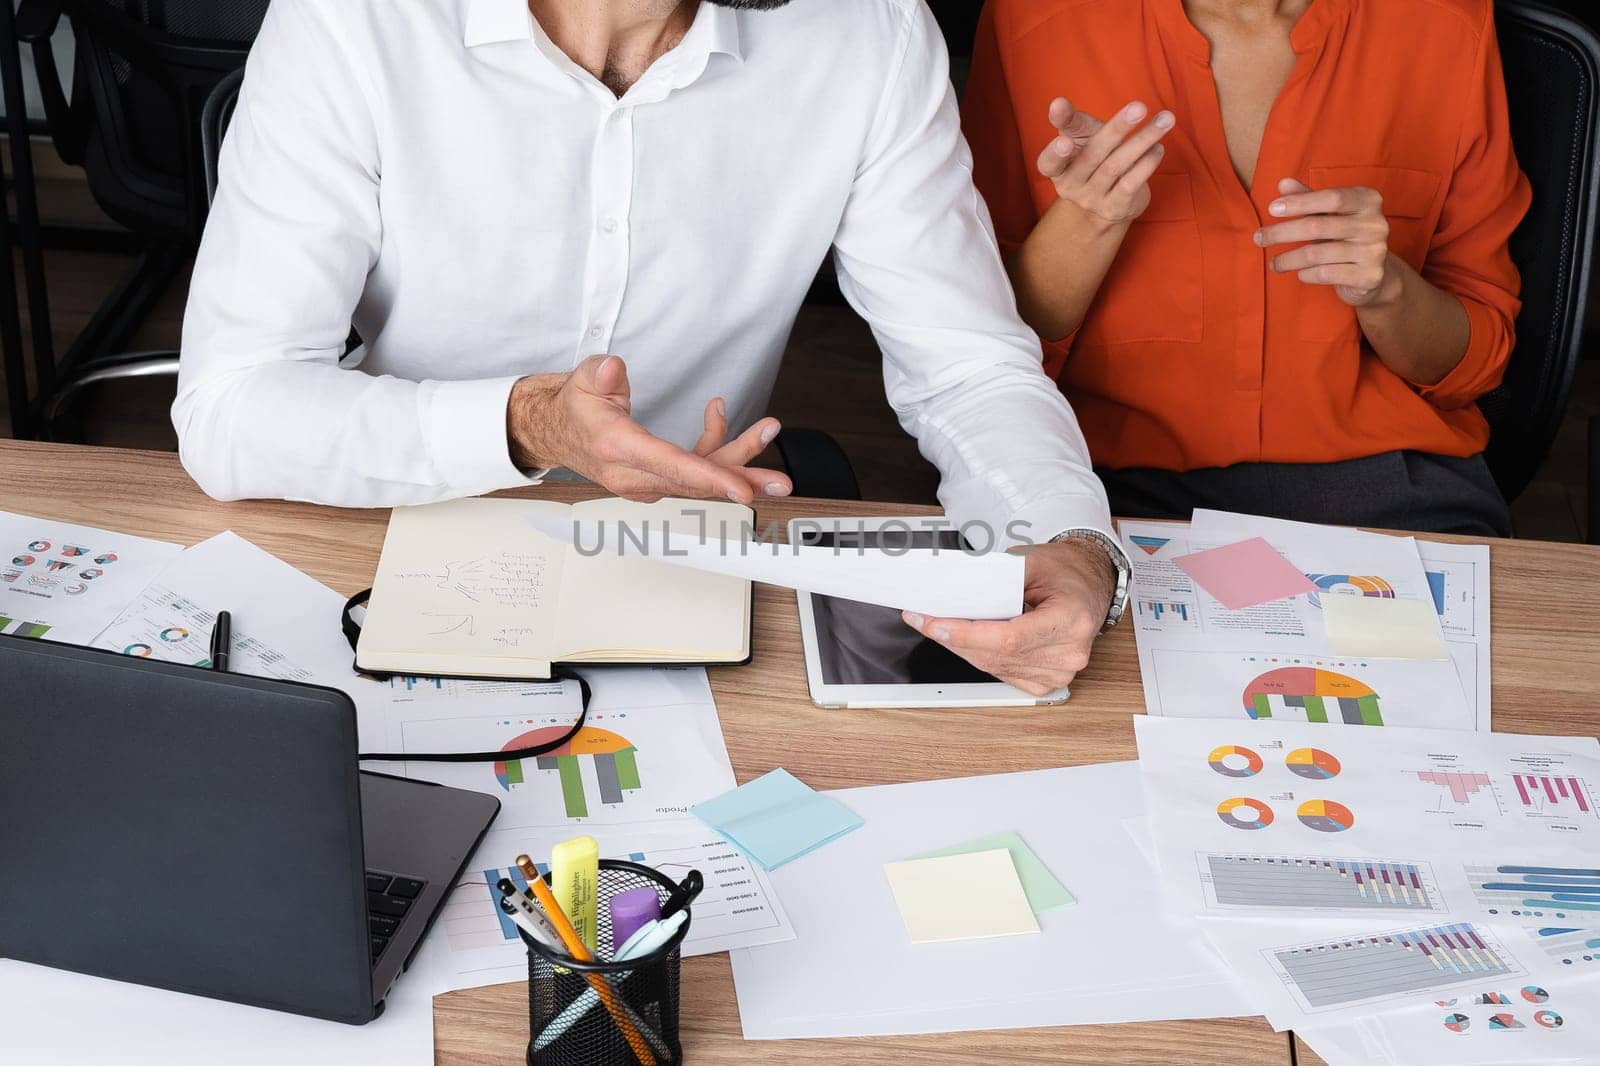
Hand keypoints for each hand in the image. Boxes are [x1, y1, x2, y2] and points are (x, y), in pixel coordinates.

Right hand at [507, 354, 792, 503]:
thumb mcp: (581, 380)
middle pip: (696, 481)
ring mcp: (646, 481)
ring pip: (700, 477)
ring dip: (738, 456)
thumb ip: (600, 374)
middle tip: (781, 480)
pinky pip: (693, 468)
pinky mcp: (655, 480)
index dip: (711, 478)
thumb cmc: (574, 407)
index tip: (743, 490)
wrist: (555, 430)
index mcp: (618, 449)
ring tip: (768, 429)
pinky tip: (718, 415)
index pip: (671, 467)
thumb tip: (615, 370)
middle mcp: (633, 474)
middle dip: (742, 477)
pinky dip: (713, 444)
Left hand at [899, 539, 1115, 696]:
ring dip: (961, 647)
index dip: (967, 634)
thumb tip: (955, 591)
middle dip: (952, 637)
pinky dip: (979, 656)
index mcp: (1071, 620)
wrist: (1089, 586)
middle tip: (921, 618)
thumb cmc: (1066, 572)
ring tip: (938, 625)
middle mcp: (1068, 652)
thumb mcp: (1034, 560)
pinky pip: (1001, 673)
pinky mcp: (1046, 682)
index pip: (1010, 638)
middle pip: (995, 655)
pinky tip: (966, 640)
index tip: (936, 624)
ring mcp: (1059, 672)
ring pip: (993, 666)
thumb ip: (998, 577)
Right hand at [1037, 98, 1174, 229]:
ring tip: (1165, 120)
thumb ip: (1071, 121)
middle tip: (1139, 106)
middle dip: (1117, 128)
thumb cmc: (1093, 158)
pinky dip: (1146, 164)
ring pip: (1116, 166)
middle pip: (1093, 155)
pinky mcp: (1115, 209)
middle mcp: (1071, 187)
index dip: (1055, 153)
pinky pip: (1131, 184)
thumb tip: (1058, 103)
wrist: (1105, 202)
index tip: (1063, 140)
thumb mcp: (1080, 138)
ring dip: (1142, 140)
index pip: (1049, 163)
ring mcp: (1092, 200)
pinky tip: (1158, 148)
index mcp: (1057, 169)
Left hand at [1255, 178, 1400, 306]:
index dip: (1299, 203)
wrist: (1374, 274)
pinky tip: (1299, 272)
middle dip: (1282, 233)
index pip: (1331, 198)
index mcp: (1368, 200)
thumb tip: (1283, 183)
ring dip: (1287, 259)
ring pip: (1316, 254)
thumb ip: (1308, 198)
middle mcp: (1375, 223)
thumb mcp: (1329, 214)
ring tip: (1273, 263)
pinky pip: (1324, 274)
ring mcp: (1374, 251)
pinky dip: (1305, 274)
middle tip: (1258, 238)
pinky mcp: (1369, 276)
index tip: (1271, 209)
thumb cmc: (1345, 237)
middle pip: (1318, 226)